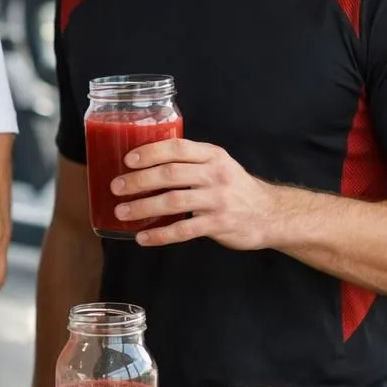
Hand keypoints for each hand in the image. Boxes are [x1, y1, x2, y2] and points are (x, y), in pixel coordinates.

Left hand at [111, 138, 277, 249]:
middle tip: (116, 187)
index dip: (151, 152)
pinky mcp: (219, 224)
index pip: (178, 148)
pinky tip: (143, 238)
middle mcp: (216, 175)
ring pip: (173, 201)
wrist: (270, 214)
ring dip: (143, 207)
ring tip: (122, 212)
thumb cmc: (233, 187)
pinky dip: (160, 235)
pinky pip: (184, 230)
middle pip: (170, 174)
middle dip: (138, 181)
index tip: (128, 160)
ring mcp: (218, 200)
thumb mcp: (217, 165)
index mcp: (212, 156)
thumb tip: (143, 161)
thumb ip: (189, 161)